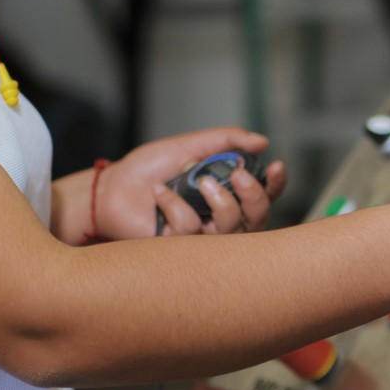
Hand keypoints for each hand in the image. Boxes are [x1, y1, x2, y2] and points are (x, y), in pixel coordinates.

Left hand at [96, 128, 287, 239]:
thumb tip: (262, 141)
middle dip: (255, 197)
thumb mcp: (191, 145)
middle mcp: (221, 219)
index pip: (265, 195)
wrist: (113, 187)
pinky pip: (192, 231)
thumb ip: (227, 140)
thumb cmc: (151, 168)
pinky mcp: (181, 249)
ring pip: (232, 230)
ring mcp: (203, 238)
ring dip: (221, 202)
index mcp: (229, 193)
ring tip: (198, 181)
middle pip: (259, 219)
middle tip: (238, 175)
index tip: (275, 166)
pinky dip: (176, 205)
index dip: (276, 184)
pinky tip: (159, 193)